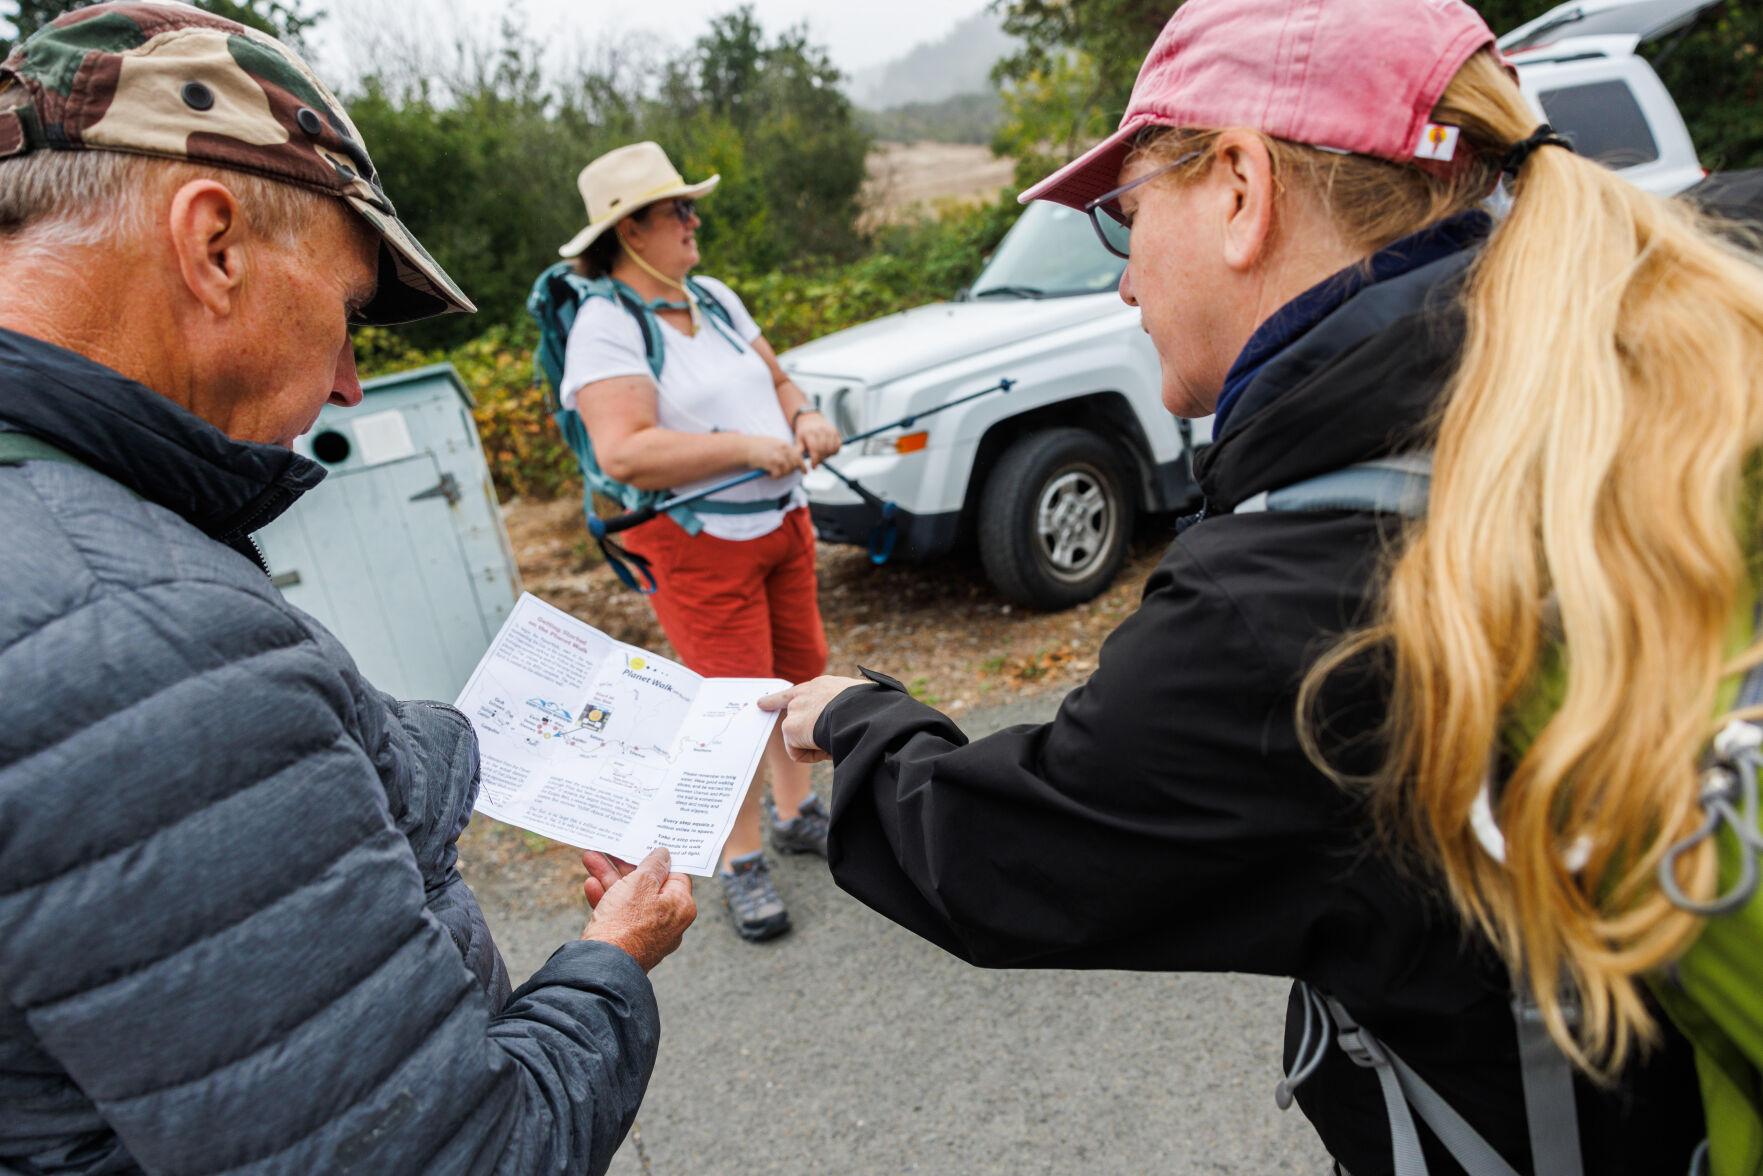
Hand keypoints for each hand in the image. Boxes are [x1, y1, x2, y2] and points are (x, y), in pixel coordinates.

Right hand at [581, 847, 695, 971]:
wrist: (601, 966)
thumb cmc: (626, 922)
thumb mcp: (641, 882)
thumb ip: (652, 865)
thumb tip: (663, 855)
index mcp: (681, 906)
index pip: (675, 875)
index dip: (659, 859)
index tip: (646, 845)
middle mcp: (668, 921)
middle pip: (648, 885)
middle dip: (625, 866)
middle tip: (611, 849)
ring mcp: (647, 934)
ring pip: (629, 898)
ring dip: (609, 878)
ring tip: (590, 858)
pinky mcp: (627, 942)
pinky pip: (619, 915)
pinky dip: (605, 899)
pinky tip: (590, 884)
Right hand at [745, 434, 807, 478]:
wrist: (744, 447)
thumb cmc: (756, 447)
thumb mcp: (773, 444)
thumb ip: (784, 451)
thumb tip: (794, 460)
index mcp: (784, 444)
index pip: (799, 456)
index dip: (802, 465)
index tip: (804, 472)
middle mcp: (783, 449)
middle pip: (795, 464)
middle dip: (791, 471)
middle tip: (783, 473)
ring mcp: (777, 456)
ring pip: (787, 470)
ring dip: (781, 474)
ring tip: (773, 472)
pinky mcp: (771, 463)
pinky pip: (778, 474)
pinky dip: (774, 476)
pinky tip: (769, 473)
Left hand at [757, 675, 868, 763]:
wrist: (860, 712)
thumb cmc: (869, 709)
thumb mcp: (858, 702)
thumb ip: (844, 708)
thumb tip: (846, 723)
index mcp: (823, 686)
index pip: (799, 691)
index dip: (780, 698)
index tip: (762, 702)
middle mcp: (805, 693)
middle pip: (787, 707)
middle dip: (782, 716)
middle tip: (772, 713)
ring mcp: (796, 709)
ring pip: (798, 736)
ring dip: (813, 744)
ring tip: (834, 742)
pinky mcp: (791, 727)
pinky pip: (798, 752)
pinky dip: (811, 756)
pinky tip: (826, 749)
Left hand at [793, 410, 841, 465]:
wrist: (810, 418)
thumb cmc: (804, 432)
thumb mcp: (798, 440)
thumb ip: (799, 451)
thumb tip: (799, 463)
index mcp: (809, 433)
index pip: (814, 449)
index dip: (815, 460)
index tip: (813, 467)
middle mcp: (820, 430)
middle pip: (824, 450)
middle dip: (820, 459)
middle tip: (817, 462)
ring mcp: (829, 430)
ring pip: (832, 449)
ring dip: (828, 456)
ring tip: (822, 456)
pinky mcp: (835, 431)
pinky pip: (838, 445)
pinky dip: (834, 451)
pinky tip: (828, 452)